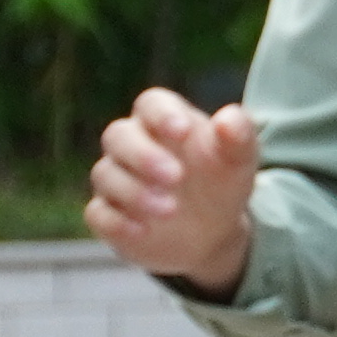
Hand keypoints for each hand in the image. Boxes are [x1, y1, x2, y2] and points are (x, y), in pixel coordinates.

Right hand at [84, 90, 259, 292]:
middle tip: (176, 177)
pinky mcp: (107, 214)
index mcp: (163, 122)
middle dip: (143, 155)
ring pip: (106, 174)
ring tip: (170, 210)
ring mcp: (116, 179)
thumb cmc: (221, 184)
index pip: (151, 104)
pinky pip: (97, 213)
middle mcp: (133, 145)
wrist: (210, 232)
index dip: (162, 114)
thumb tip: (227, 119)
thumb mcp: (239, 161)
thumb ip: (239, 136)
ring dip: (134, 192)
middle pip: (118, 136)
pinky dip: (117, 222)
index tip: (183, 132)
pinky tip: (143, 231)